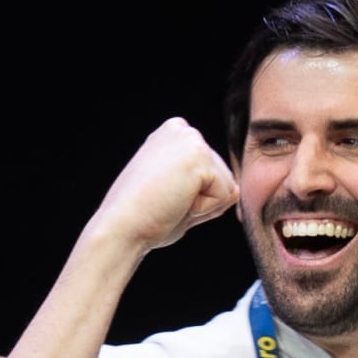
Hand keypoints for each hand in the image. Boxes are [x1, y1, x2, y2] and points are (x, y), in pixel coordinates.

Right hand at [84, 118, 238, 253]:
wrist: (122, 227)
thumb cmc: (144, 218)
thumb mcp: (179, 196)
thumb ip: (207, 190)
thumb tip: (236, 190)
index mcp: (173, 135)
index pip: (210, 172)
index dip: (193, 196)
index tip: (162, 196)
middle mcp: (182, 129)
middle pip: (223, 177)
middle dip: (201, 199)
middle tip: (166, 202)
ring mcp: (191, 140)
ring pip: (227, 186)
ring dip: (203, 205)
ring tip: (170, 201)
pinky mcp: (200, 156)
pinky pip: (224, 195)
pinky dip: (204, 209)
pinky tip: (176, 202)